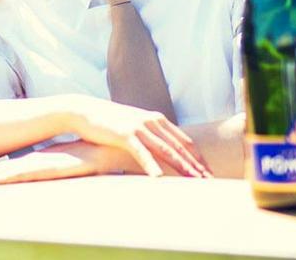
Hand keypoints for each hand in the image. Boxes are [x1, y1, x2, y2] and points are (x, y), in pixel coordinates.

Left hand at [0, 141, 138, 184]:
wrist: (120, 146)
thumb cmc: (102, 156)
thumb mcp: (82, 165)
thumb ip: (72, 167)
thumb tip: (67, 171)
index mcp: (43, 163)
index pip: (10, 169)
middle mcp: (40, 162)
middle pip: (2, 170)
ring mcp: (44, 163)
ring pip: (7, 172)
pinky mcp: (53, 166)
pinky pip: (25, 174)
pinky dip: (5, 176)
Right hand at [65, 96, 211, 177]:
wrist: (85, 111)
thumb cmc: (110, 123)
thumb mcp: (135, 126)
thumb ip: (151, 135)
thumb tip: (165, 151)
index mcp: (157, 119)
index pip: (185, 141)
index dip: (199, 159)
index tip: (210, 175)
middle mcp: (152, 121)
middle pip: (180, 147)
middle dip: (196, 167)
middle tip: (210, 184)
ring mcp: (139, 126)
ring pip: (166, 150)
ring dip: (182, 168)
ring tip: (194, 183)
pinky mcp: (124, 134)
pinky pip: (142, 152)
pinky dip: (152, 166)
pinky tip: (159, 178)